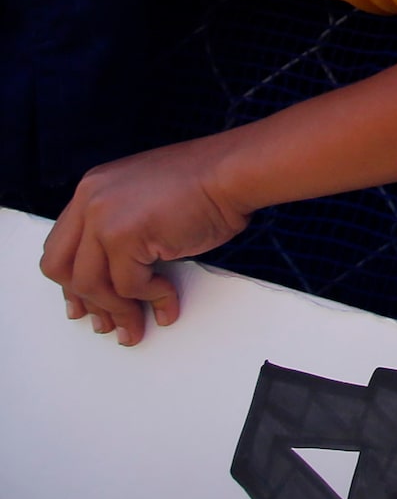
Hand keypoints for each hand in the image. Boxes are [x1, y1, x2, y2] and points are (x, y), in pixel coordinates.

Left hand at [40, 142, 250, 344]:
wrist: (235, 172)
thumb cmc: (207, 184)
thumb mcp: (146, 200)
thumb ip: (121, 226)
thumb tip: (117, 276)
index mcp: (92, 189)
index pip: (61, 245)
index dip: (70, 281)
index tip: (84, 304)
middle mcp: (89, 201)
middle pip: (58, 267)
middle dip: (84, 300)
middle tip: (106, 322)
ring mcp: (103, 218)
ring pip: (90, 284)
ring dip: (118, 311)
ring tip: (136, 326)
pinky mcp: (124, 236)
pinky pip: (128, 286)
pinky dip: (150, 299)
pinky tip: (167, 301)